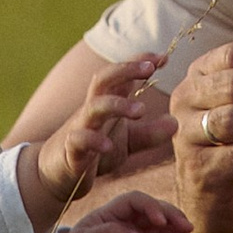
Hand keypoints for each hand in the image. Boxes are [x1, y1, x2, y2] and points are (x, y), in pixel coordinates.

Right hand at [17, 55, 173, 227]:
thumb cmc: (94, 151)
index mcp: (108, 102)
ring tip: (140, 110)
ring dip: (116, 104)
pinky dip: (94, 140)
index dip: (140, 62)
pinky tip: (109, 146)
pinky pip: (79, 139)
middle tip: (150, 68)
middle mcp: (93, 109)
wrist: (56, 174)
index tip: (164, 58)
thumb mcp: (127, 142)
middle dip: (126, 68)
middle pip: (104, 78)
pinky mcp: (70, 150)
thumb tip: (176, 123)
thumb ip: (150, 133)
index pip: (122, 74)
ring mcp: (80, 127)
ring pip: (93, 106)